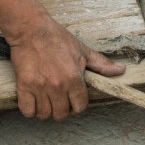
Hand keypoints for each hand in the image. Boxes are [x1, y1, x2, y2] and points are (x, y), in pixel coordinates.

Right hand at [5, 13, 125, 120]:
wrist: (31, 30)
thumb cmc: (57, 38)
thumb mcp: (82, 50)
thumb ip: (101, 64)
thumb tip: (120, 70)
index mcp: (74, 78)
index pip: (80, 106)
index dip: (78, 105)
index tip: (73, 99)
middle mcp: (57, 86)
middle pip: (62, 114)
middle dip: (62, 109)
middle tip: (60, 99)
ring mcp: (39, 87)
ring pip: (45, 115)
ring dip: (46, 110)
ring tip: (47, 99)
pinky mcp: (23, 86)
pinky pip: (27, 111)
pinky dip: (30, 109)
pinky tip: (34, 100)